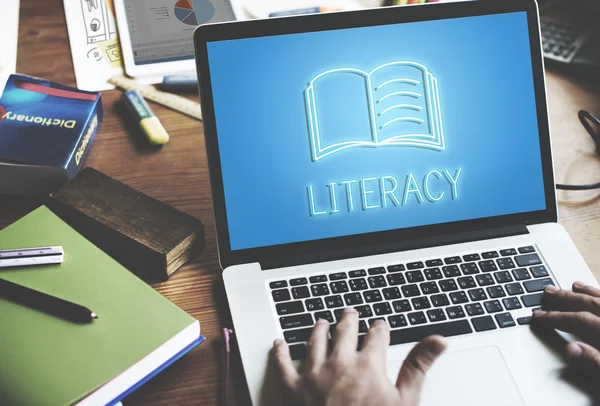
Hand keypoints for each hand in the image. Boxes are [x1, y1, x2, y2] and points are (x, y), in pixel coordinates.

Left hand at [272, 308, 446, 405]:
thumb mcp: (404, 402)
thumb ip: (418, 366)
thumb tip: (438, 340)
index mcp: (368, 364)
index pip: (377, 335)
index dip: (380, 328)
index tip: (381, 326)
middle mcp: (339, 362)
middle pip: (344, 330)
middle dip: (349, 320)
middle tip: (350, 313)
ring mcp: (313, 374)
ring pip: (315, 340)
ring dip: (319, 328)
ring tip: (321, 322)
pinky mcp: (292, 388)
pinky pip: (282, 362)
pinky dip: (280, 350)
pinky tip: (280, 343)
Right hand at [532, 281, 599, 370]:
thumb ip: (594, 361)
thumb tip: (570, 349)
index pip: (580, 320)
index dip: (556, 317)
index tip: (538, 316)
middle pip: (591, 305)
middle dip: (567, 298)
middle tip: (548, 292)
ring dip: (588, 293)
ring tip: (575, 286)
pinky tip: (599, 296)